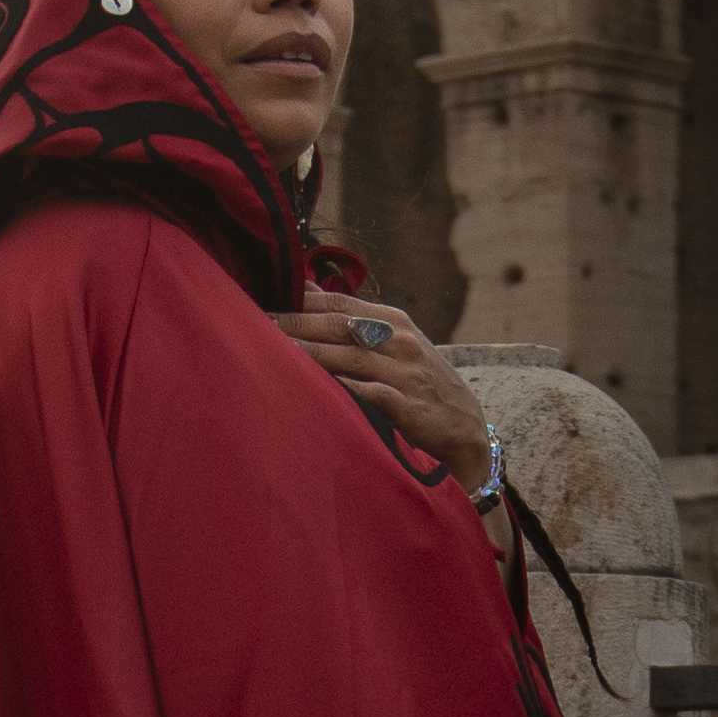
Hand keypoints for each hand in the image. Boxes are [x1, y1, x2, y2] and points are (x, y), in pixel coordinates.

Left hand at [276, 304, 487, 490]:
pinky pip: (370, 394)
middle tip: (252, 323)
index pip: (338, 304)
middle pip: (338, 327)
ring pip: (349, 357)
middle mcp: (399, 341)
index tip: (260, 301)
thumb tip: (304, 289)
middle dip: (294, 324)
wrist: (465, 427)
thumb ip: (352, 319)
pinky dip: (343, 388)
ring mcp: (405, 373)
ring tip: (270, 351)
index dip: (298, 302)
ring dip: (308, 354)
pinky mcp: (409, 406)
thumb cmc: (418, 382)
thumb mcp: (394, 342)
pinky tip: (315, 386)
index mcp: (392, 320)